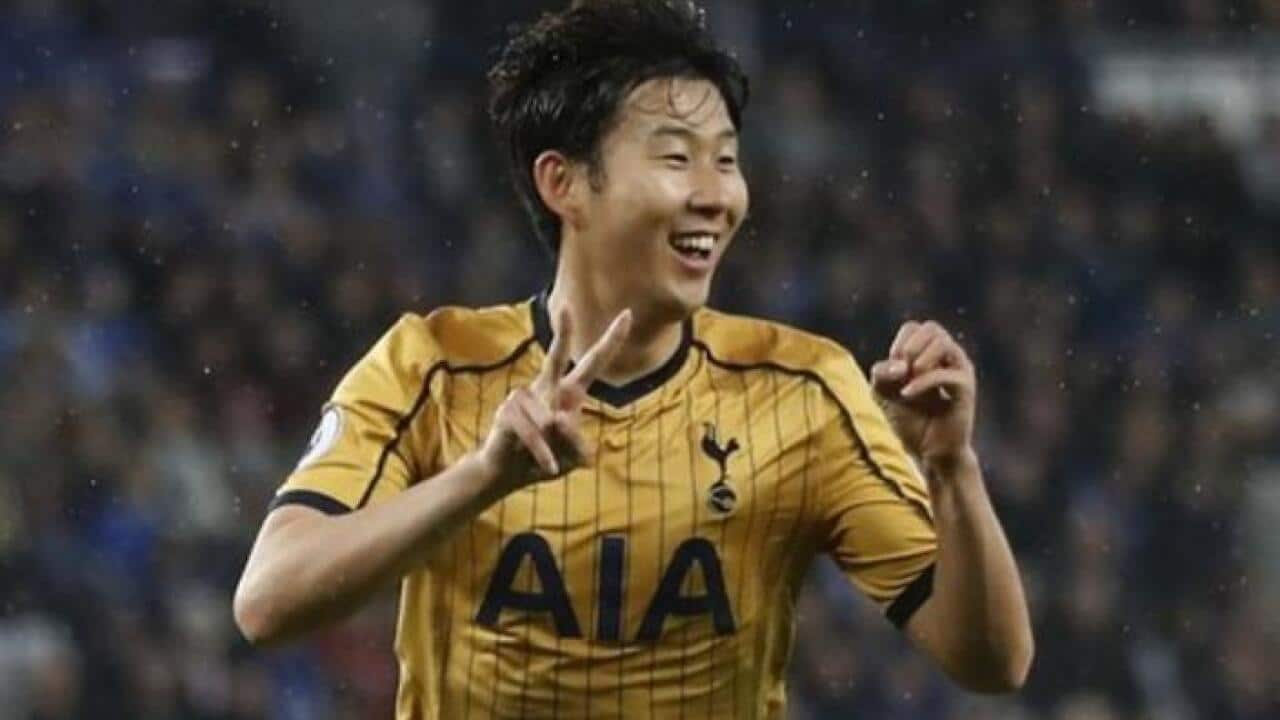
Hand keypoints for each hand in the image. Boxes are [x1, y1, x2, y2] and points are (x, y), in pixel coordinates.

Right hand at [478, 308, 631, 491]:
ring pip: (549, 421)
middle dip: (562, 332)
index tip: (627, 315)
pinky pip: (533, 433)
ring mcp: (523, 398)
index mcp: (569, 393)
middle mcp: (546, 388)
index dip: (611, 341)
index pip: (592, 363)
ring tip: (550, 462)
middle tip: (565, 305)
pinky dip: (543, 454)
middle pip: (555, 356)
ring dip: (554, 448)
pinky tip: (549, 467)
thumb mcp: (572, 457)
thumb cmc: (544, 460)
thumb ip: (576, 441)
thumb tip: (557, 418)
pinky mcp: (507, 412)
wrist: (506, 475)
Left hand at [869, 320, 976, 466]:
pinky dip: (923, 382)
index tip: (892, 370)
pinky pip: (947, 374)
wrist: (928, 452)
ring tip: (908, 379)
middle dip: (910, 346)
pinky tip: (907, 394)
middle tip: (900, 372)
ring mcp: (960, 372)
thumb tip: (900, 365)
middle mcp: (949, 358)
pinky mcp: (966, 390)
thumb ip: (882, 374)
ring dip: (920, 358)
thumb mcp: (883, 394)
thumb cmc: (909, 421)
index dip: (899, 343)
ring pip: (944, 343)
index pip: (915, 327)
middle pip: (932, 328)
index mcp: (930, 355)